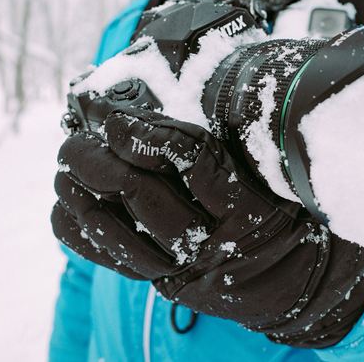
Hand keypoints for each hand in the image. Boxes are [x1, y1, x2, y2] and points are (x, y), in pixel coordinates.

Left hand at [51, 107, 363, 347]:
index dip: (148, 134)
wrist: (296, 283)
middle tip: (77, 137)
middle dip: (97, 160)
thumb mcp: (276, 174)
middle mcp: (211, 240)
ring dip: (80, 192)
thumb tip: (193, 79)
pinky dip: (79, 229)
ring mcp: (184, 266)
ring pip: (116, 232)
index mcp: (247, 206)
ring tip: (68, 164)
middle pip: (140, 195)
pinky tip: (68, 203)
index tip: (115, 116)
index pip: (191, 160)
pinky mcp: (164, 281)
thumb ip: (237, 137)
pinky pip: (109, 258)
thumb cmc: (287, 215)